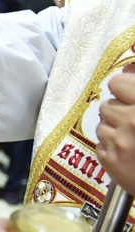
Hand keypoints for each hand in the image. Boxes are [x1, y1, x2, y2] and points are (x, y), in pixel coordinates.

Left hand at [96, 63, 134, 193]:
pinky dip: (111, 147)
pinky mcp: (110, 160)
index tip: (129, 95)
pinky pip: (100, 144)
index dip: (123, 88)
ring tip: (134, 139)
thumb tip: (129, 71)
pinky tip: (129, 153)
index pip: (117, 83)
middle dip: (118, 112)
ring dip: (114, 130)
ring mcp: (119, 142)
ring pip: (101, 125)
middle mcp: (132, 121)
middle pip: (107, 105)